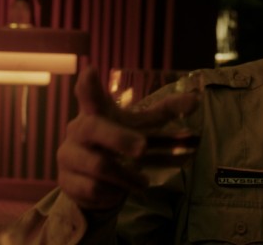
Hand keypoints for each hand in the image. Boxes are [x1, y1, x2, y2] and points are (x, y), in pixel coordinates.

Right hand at [57, 66, 198, 210]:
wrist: (91, 183)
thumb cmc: (117, 145)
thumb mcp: (138, 127)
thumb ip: (164, 112)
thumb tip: (196, 99)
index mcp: (95, 112)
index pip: (87, 94)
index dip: (88, 84)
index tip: (91, 70)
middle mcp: (78, 129)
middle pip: (94, 127)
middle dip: (119, 138)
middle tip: (143, 148)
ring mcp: (68, 154)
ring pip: (99, 166)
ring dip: (127, 176)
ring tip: (142, 182)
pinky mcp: (66, 180)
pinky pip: (94, 189)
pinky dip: (113, 192)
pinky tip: (116, 191)